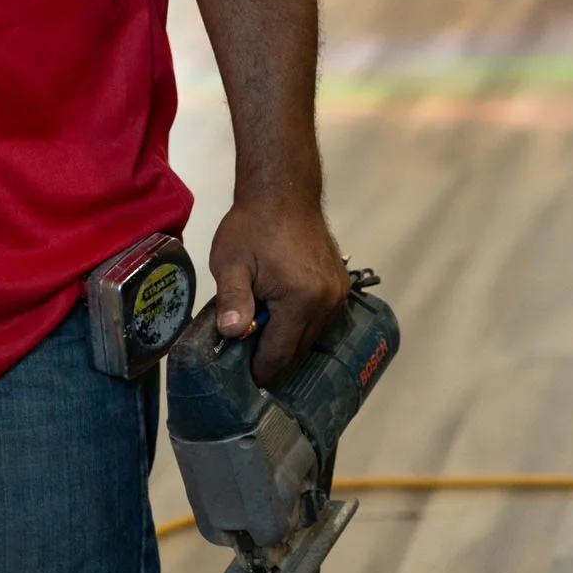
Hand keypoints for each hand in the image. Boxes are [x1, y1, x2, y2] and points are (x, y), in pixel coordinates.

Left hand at [209, 197, 348, 386]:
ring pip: (312, 335)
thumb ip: (231, 300)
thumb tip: (232, 335)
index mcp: (301, 299)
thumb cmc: (251, 226)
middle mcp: (327, 302)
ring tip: (261, 332)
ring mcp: (338, 294)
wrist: (283, 192)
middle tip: (247, 354)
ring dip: (288, 338)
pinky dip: (302, 323)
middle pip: (299, 348)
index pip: (280, 353)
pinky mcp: (341, 286)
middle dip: (273, 354)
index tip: (244, 379)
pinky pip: (321, 318)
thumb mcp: (230, 262)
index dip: (261, 369)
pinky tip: (280, 314)